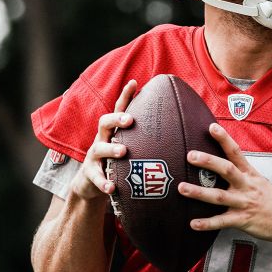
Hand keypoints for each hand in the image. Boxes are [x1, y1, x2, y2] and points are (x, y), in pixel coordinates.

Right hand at [67, 80, 137, 201]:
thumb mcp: (128, 148)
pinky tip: (112, 188)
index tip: (134, 82)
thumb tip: (181, 132)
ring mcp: (94, 157)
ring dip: (111, 149)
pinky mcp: (90, 174)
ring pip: (99, 148)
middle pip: (104, 122)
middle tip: (130, 120)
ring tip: (123, 151)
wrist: (90, 184)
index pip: (119, 109)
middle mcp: (101, 139)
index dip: (125, 96)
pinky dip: (104, 183)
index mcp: (113, 131)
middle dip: (116, 119)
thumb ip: (146, 140)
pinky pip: (96, 178)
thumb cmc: (117, 163)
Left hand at [178, 123, 271, 245]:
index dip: (224, 139)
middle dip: (208, 162)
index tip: (212, 127)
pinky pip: (222, 222)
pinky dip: (207, 223)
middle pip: (227, 170)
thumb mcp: (259, 182)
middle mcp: (247, 186)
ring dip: (199, 192)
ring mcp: (244, 203)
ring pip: (219, 196)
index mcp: (250, 174)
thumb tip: (222, 164)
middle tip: (190, 155)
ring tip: (182, 188)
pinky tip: (193, 223)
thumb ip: (242, 174)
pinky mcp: (243, 220)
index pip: (236, 152)